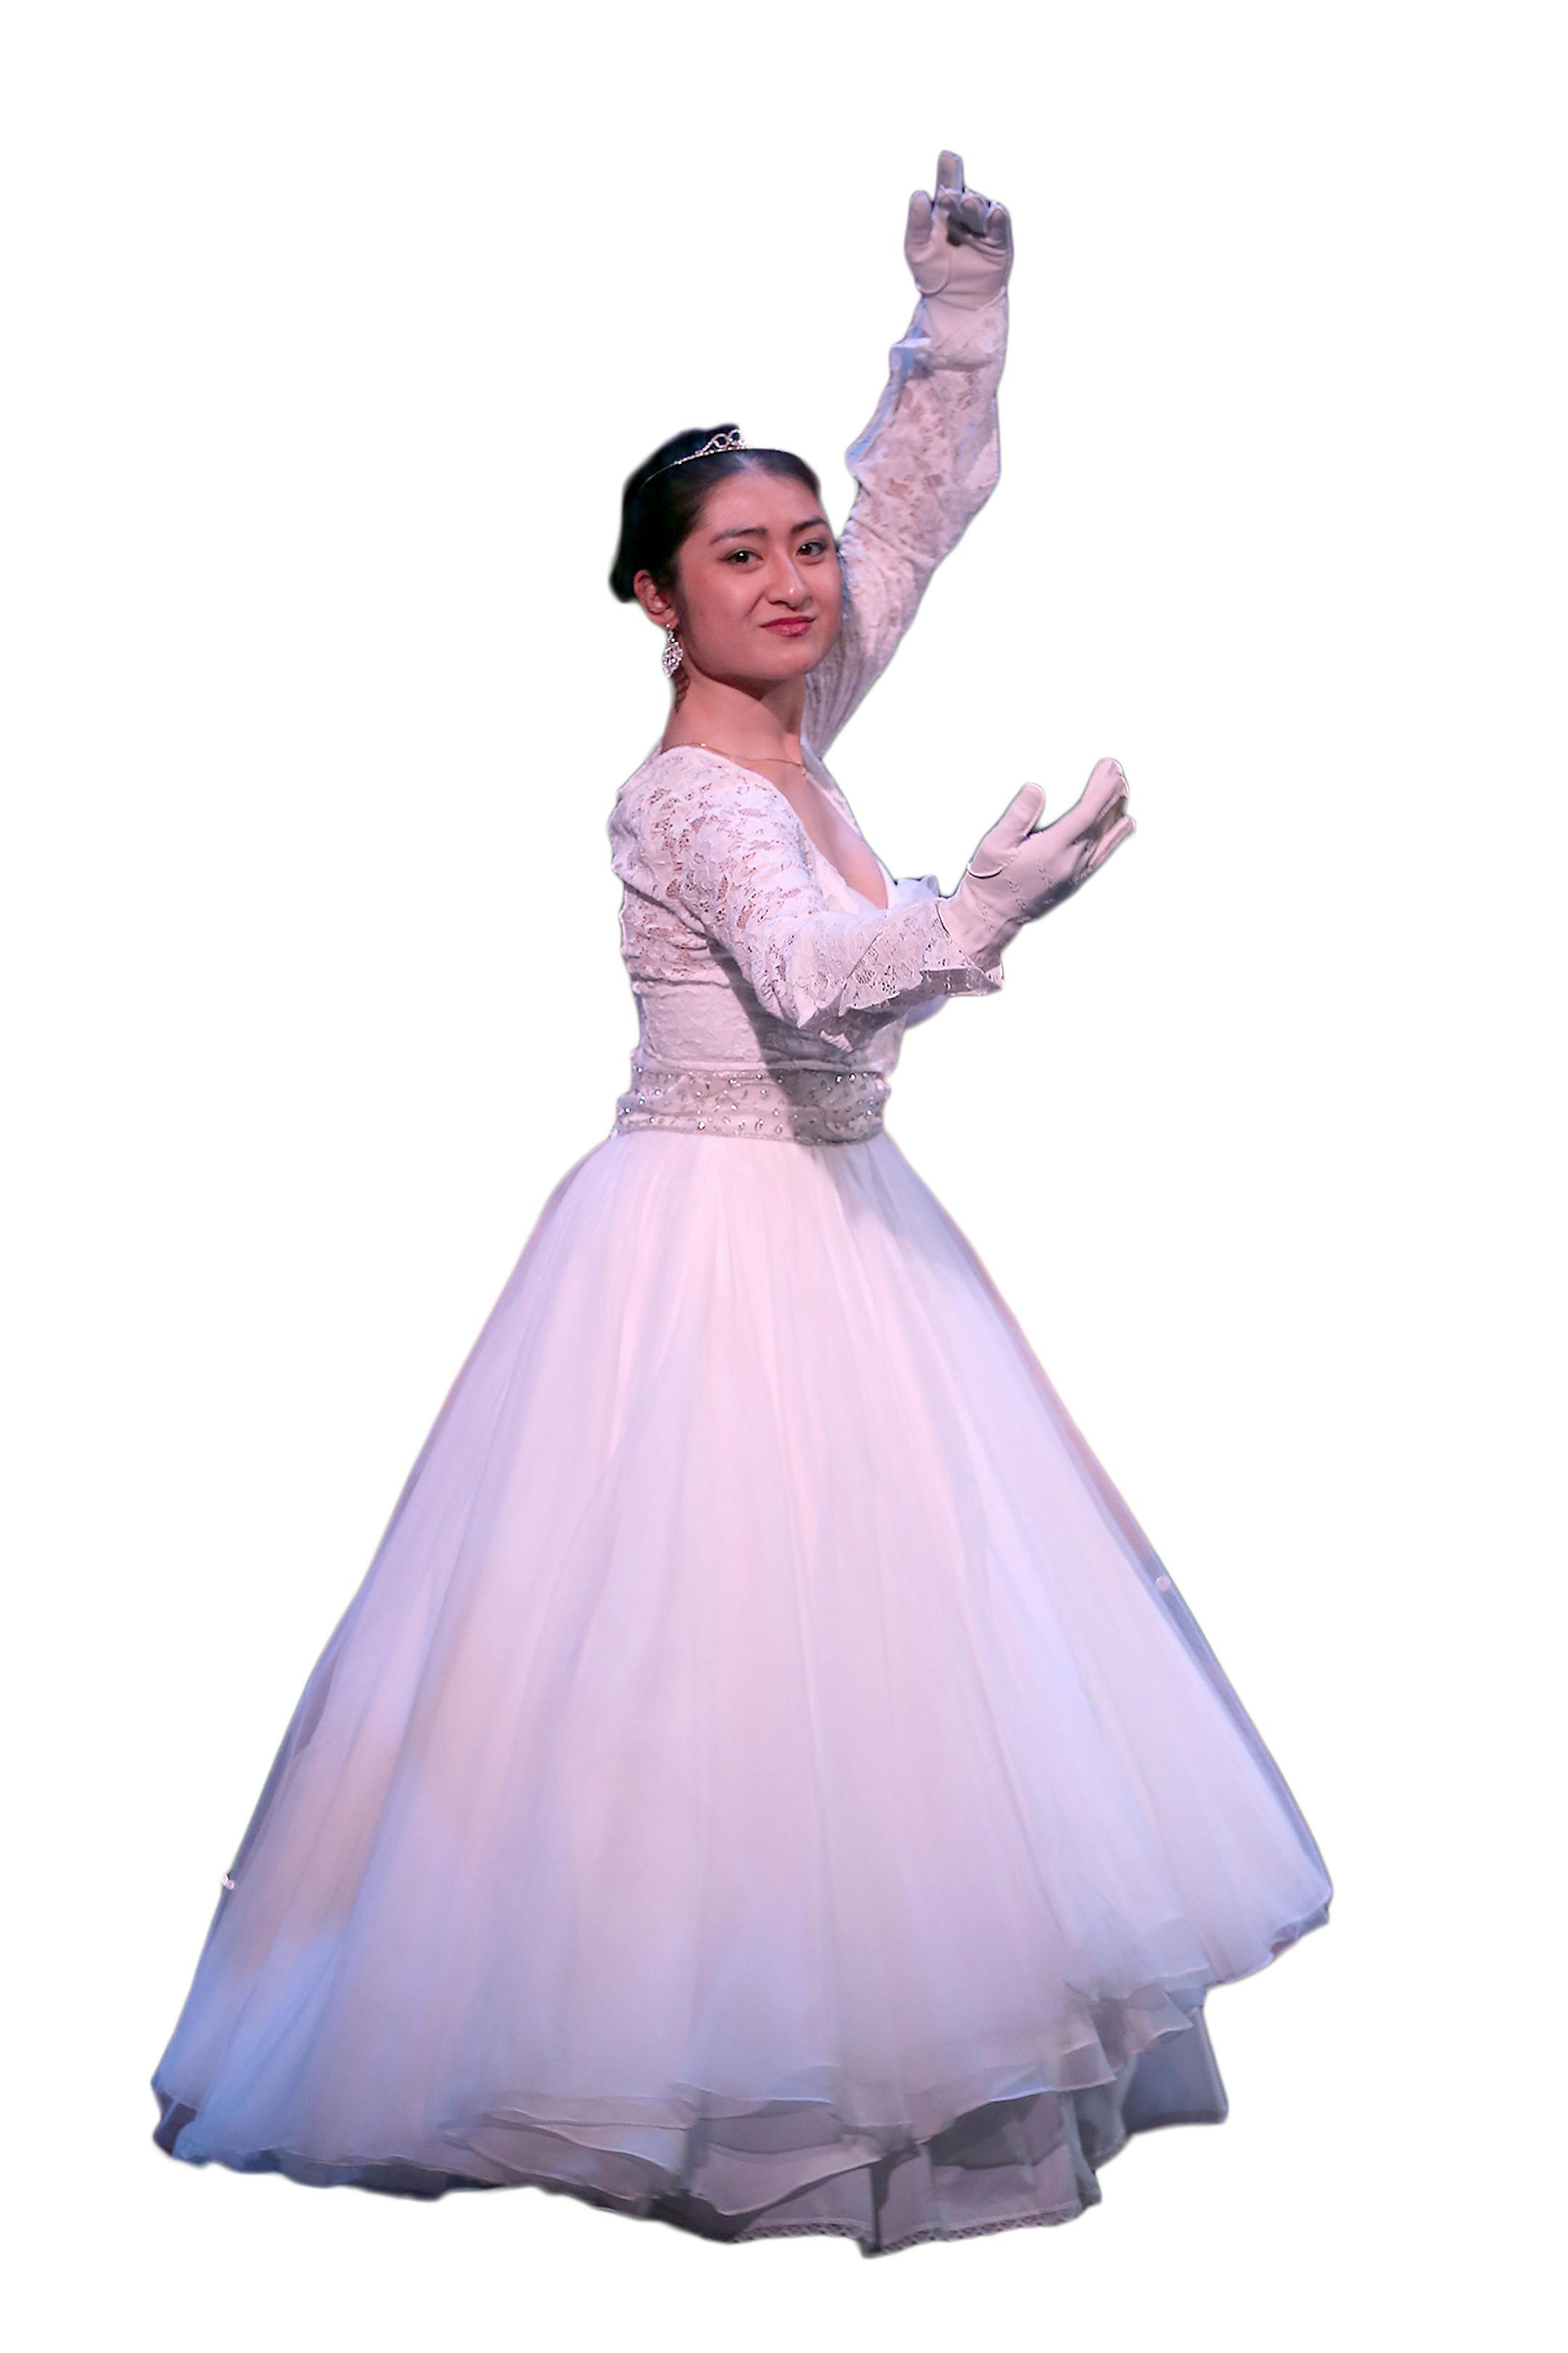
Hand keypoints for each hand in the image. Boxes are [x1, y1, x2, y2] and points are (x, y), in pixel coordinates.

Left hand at [905, 149, 1012, 312]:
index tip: (946, 156)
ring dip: (975, 204)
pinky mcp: (999, 241)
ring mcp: (983, 226)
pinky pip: (1000, 226)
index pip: (947, 185)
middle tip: (947, 194)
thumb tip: (919, 194)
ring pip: (981, 208)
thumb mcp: (917, 249)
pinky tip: (994, 213)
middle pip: (964, 196)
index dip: (948, 171)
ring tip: (966, 202)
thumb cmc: (932, 273)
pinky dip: (998, 218)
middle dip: (957, 193)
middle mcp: (966, 213)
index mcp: (945, 210)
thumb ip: (916, 223)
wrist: (954, 304)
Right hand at [939, 760, 1134, 963]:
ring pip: (1106, 838)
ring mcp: (1075, 874)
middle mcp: (1070, 863)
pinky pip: (1103, 854)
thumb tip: (1036, 789)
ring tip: (1123, 790)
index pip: (1086, 814)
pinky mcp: (1075, 882)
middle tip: (1116, 769)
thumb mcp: (994, 844)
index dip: (1101, 790)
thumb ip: (1018, 816)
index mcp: (1052, 850)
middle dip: (1111, 794)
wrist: (992, 917)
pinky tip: (1124, 823)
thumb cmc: (990, 878)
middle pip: (1100, 822)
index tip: (1110, 770)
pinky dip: (1116, 836)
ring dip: (1116, 811)